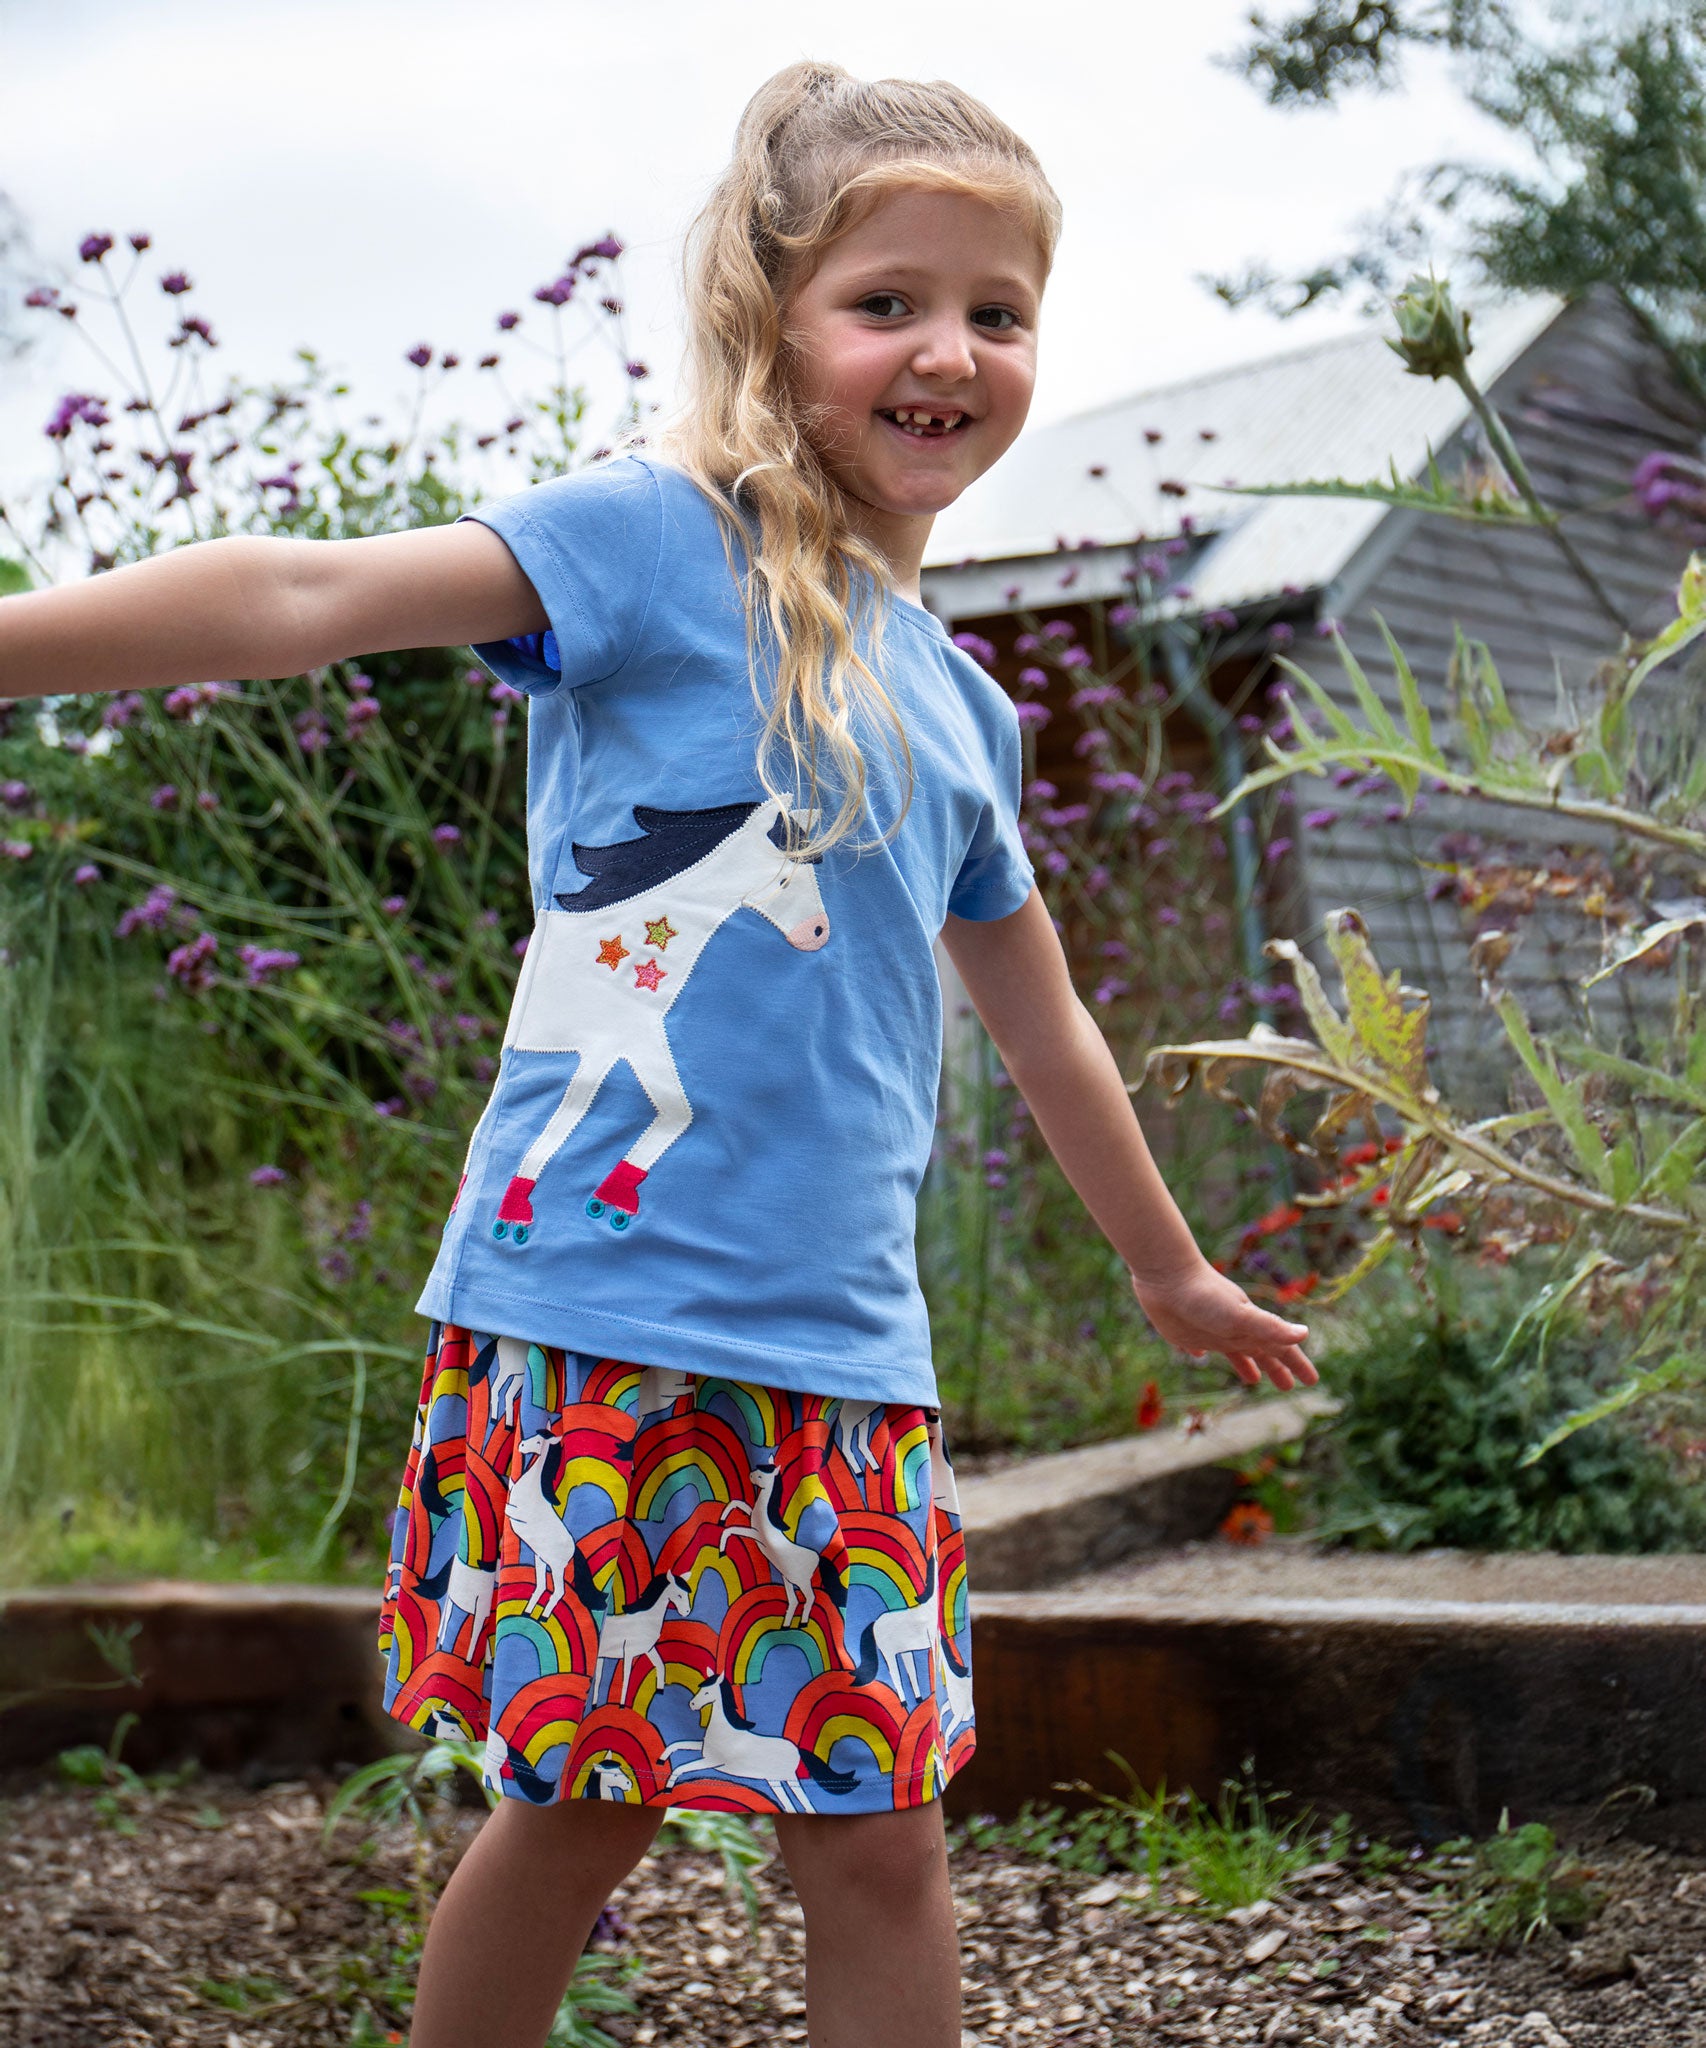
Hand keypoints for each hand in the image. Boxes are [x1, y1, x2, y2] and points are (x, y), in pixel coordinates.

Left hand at [1129, 1261, 1318, 1392]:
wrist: (1166, 1275)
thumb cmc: (1205, 1295)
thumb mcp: (1240, 1315)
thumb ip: (1270, 1326)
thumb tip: (1305, 1333)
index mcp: (1250, 1327)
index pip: (1281, 1349)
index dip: (1297, 1364)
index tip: (1313, 1381)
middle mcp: (1234, 1330)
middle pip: (1261, 1353)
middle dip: (1277, 1369)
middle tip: (1289, 1387)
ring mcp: (1210, 1331)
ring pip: (1235, 1352)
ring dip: (1246, 1364)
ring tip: (1253, 1380)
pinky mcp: (1186, 1332)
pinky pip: (1199, 1345)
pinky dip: (1203, 1352)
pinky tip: (1201, 1355)